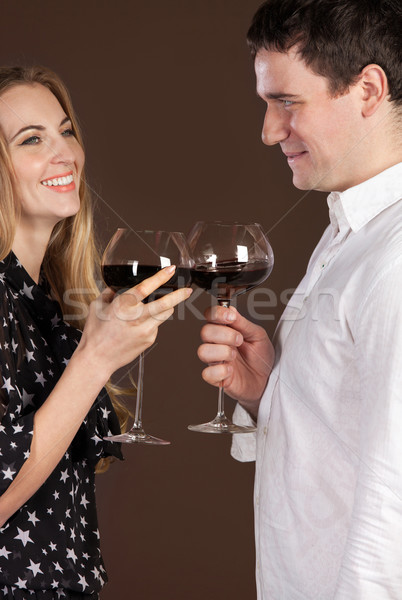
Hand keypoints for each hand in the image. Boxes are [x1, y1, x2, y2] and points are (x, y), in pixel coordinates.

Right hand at [77, 266, 191, 378]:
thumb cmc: (95, 333)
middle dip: (179, 295)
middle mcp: (136, 317)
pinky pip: (157, 326)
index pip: (145, 287)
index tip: (170, 270)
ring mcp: (145, 330)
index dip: (160, 277)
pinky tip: (140, 326)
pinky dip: (153, 321)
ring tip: (163, 304)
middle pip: (165, 304)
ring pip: (165, 314)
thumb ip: (109, 293)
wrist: (97, 359)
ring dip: (167, 307)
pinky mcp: (149, 340)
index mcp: (123, 306)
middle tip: (187, 290)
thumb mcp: (97, 307)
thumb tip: (116, 286)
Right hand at [198, 305, 273, 415]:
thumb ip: (243, 323)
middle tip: (239, 339)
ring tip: (234, 355)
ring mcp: (215, 361)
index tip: (231, 317)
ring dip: (221, 352)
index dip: (217, 313)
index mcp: (225, 329)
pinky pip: (207, 373)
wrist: (267, 380)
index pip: (211, 315)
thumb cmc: (260, 357)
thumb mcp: (258, 335)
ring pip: (203, 351)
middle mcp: (217, 343)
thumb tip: (230, 309)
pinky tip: (231, 370)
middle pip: (205, 332)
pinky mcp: (216, 378)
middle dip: (224, 334)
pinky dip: (220, 371)